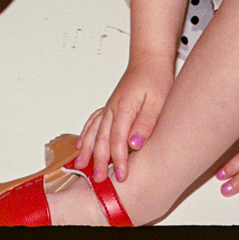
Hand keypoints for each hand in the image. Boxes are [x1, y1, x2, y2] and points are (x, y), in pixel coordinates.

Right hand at [74, 59, 172, 182]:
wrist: (149, 59)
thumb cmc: (155, 79)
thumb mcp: (158, 102)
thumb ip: (145, 123)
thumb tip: (135, 143)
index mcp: (125, 108)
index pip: (118, 140)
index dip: (118, 160)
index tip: (121, 176)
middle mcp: (113, 108)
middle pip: (102, 138)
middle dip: (99, 160)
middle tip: (97, 180)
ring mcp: (109, 107)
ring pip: (93, 131)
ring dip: (87, 150)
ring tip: (80, 166)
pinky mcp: (110, 106)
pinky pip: (93, 122)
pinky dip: (85, 134)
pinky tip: (81, 143)